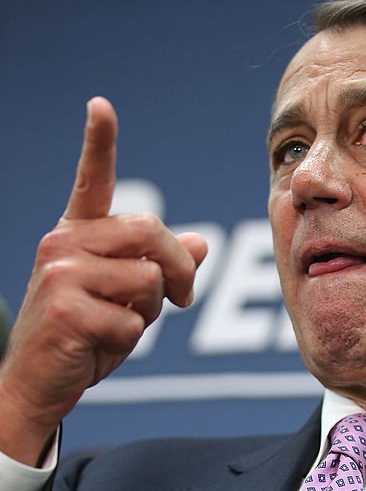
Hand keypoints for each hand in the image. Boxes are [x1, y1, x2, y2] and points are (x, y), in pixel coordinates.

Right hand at [0, 97, 207, 465]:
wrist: (38, 384)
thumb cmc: (83, 338)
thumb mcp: (124, 298)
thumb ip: (157, 268)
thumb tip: (202, 243)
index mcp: (76, 234)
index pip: (91, 181)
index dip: (98, 143)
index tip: (101, 106)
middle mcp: (64, 244)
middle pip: (151, 232)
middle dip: (179, 268)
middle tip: (183, 298)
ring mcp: (62, 274)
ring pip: (148, 280)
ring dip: (150, 312)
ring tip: (119, 325)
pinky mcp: (68, 310)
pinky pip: (133, 320)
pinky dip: (130, 340)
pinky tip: (100, 345)